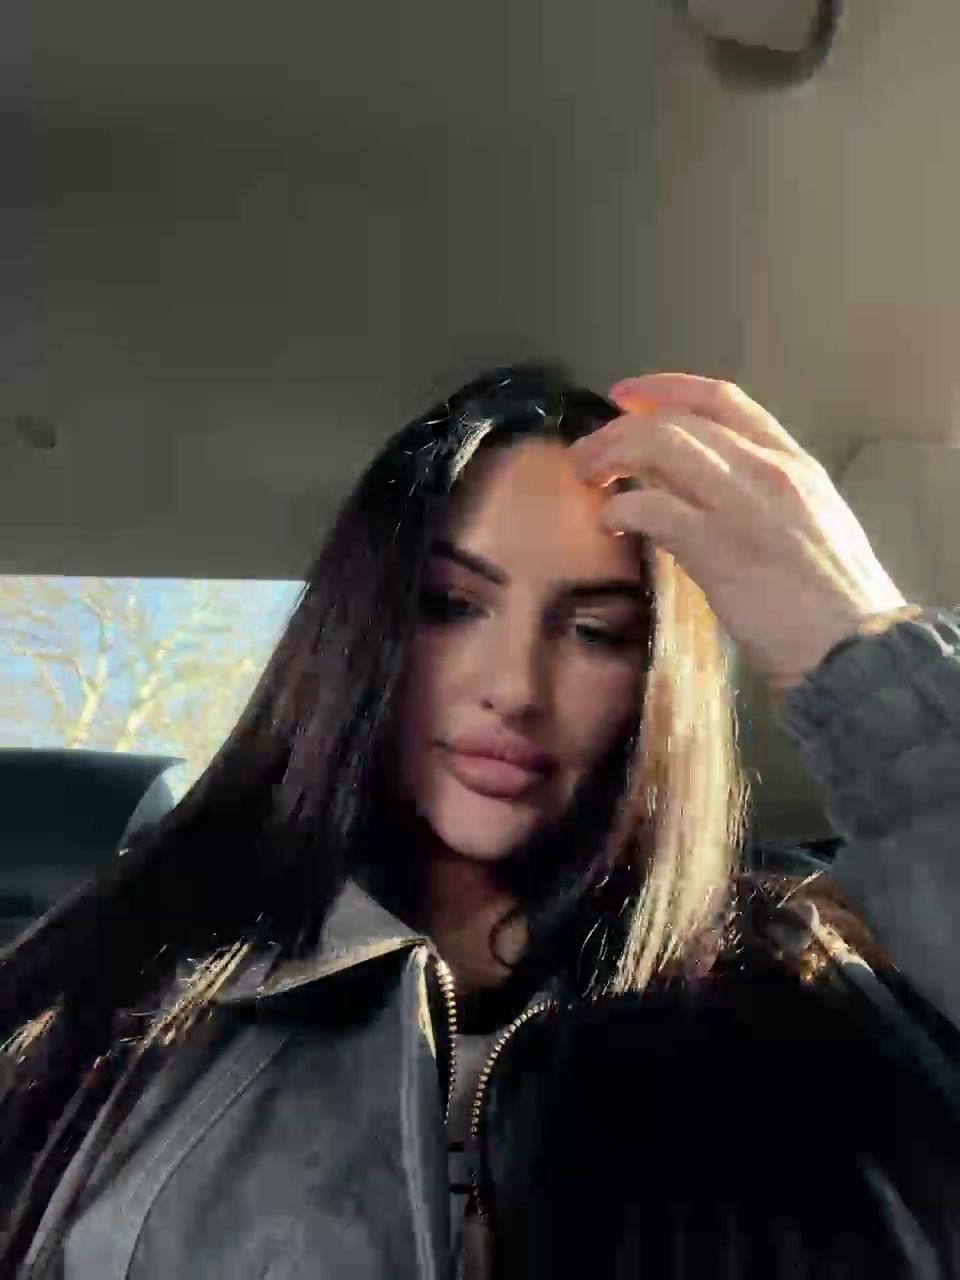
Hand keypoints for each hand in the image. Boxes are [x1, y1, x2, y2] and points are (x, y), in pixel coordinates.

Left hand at [569, 373, 908, 696]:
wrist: (857, 649)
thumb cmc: (834, 603)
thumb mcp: (806, 525)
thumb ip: (756, 498)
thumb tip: (690, 490)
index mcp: (794, 462)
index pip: (722, 400)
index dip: (664, 389)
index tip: (625, 396)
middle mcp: (768, 470)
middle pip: (676, 421)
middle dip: (619, 430)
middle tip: (588, 455)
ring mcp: (741, 506)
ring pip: (659, 447)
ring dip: (610, 457)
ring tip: (588, 480)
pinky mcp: (717, 548)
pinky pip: (651, 507)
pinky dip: (619, 508)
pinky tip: (610, 522)